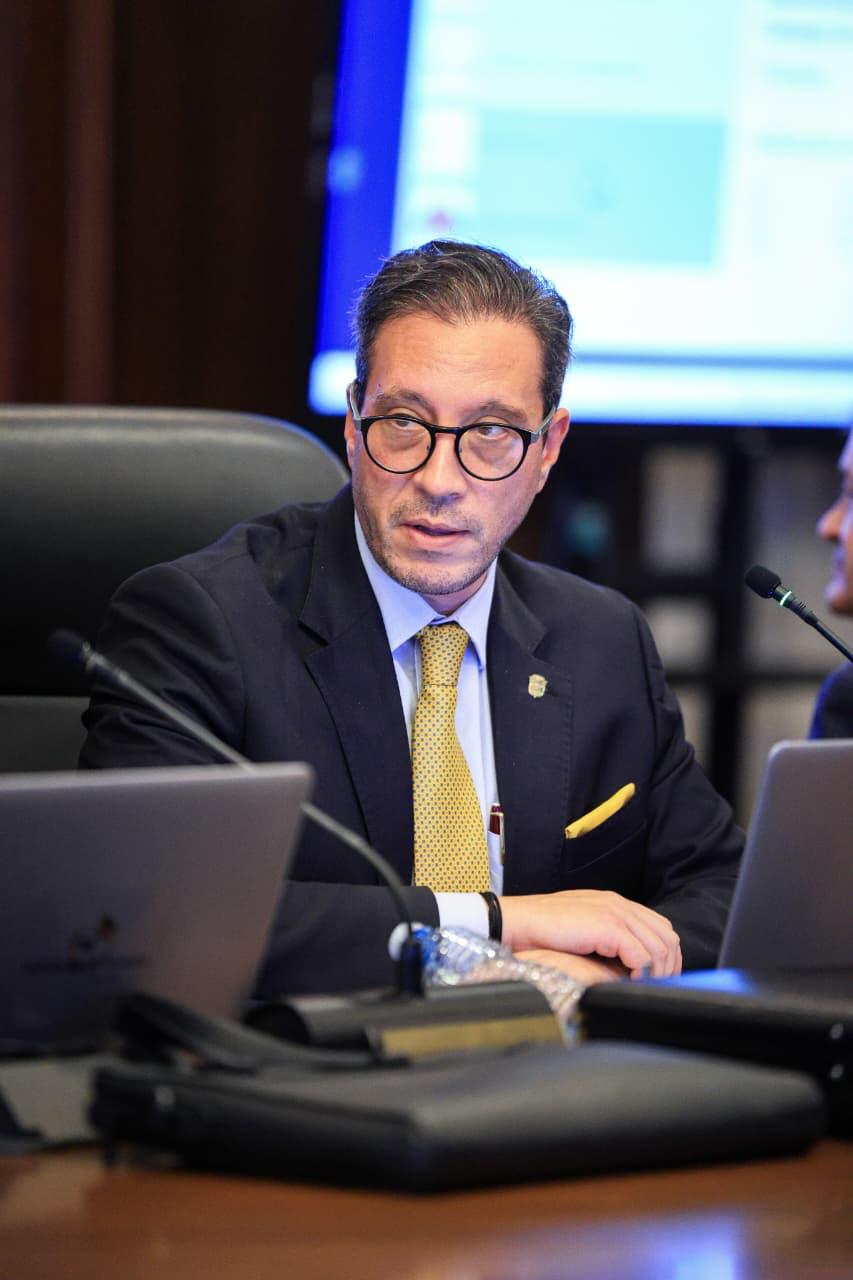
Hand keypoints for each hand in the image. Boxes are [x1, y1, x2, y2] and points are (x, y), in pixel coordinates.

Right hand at [500, 889, 681, 978]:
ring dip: (657, 972)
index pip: (660, 926)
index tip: (660, 976)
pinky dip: (642, 972)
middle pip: (666, 936)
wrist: (520, 921)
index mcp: (615, 903)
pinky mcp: (609, 927)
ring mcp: (616, 914)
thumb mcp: (583, 927)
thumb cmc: (544, 929)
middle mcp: (620, 905)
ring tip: (644, 986)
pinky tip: (631, 981)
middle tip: (659, 986)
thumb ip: (605, 936)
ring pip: (659, 947)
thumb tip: (623, 963)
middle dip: (668, 965)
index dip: (666, 954)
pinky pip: (641, 955)